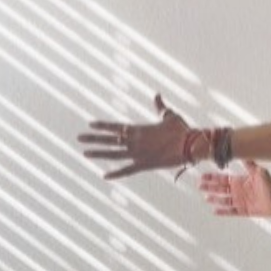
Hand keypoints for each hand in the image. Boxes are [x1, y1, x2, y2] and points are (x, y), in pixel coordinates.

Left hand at [79, 93, 204, 179]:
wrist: (191, 144)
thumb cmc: (182, 130)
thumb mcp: (170, 116)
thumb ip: (160, 107)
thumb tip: (157, 94)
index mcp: (139, 129)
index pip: (115, 127)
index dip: (102, 126)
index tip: (90, 124)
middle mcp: (135, 141)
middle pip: (109, 140)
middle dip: (93, 138)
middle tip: (79, 138)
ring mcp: (138, 153)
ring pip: (113, 154)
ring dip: (98, 153)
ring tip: (85, 153)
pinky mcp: (145, 165)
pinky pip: (127, 170)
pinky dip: (116, 174)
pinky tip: (104, 176)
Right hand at [201, 160, 270, 217]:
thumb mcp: (261, 174)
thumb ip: (251, 166)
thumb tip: (245, 154)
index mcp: (241, 181)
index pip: (223, 179)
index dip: (213, 178)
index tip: (202, 176)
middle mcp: (239, 191)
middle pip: (221, 189)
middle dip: (210, 187)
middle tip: (199, 185)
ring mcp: (241, 201)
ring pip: (224, 200)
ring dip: (215, 199)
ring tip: (206, 198)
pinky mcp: (245, 211)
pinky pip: (231, 212)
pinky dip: (223, 212)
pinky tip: (215, 211)